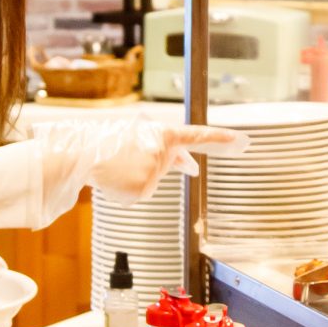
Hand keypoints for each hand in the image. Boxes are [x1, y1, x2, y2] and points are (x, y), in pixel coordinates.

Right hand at [89, 123, 250, 200]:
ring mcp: (155, 172)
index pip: (198, 135)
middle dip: (160, 163)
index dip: (222, 139)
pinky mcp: (145, 190)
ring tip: (118, 165)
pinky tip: (116, 178)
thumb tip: (192, 166)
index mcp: (162, 133)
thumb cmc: (110, 143)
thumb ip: (171, 152)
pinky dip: (128, 189)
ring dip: (137, 176)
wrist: (83, 153)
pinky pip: (141, 193)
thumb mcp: (142, 139)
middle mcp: (163, 152)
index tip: (244, 142)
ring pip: (154, 181)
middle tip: (138, 157)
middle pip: (169, 165)